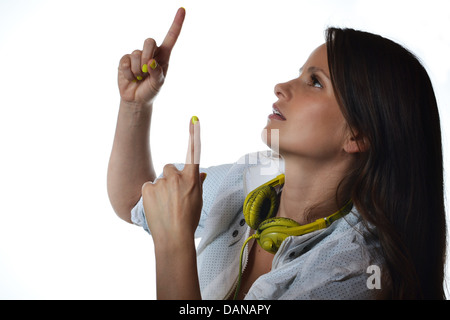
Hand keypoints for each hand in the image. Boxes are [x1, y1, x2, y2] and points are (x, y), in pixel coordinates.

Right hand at [118, 8, 184, 105]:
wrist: (136, 99)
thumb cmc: (151, 90)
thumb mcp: (158, 84)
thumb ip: (157, 73)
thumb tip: (150, 62)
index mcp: (163, 56)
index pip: (171, 37)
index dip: (176, 24)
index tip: (182, 10)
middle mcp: (151, 53)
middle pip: (149, 41)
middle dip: (147, 55)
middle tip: (146, 70)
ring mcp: (136, 55)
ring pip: (136, 53)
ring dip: (138, 70)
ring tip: (139, 78)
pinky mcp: (125, 60)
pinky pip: (126, 61)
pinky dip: (129, 73)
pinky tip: (130, 78)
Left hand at [142, 116, 205, 245]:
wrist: (173, 237)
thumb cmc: (188, 220)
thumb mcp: (197, 200)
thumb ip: (197, 183)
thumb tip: (199, 174)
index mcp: (192, 179)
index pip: (193, 152)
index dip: (194, 134)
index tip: (194, 119)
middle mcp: (177, 177)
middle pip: (170, 168)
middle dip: (169, 178)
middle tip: (172, 196)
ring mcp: (161, 182)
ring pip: (159, 180)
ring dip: (160, 189)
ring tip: (164, 207)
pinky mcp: (147, 189)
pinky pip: (148, 187)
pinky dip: (150, 195)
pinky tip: (155, 207)